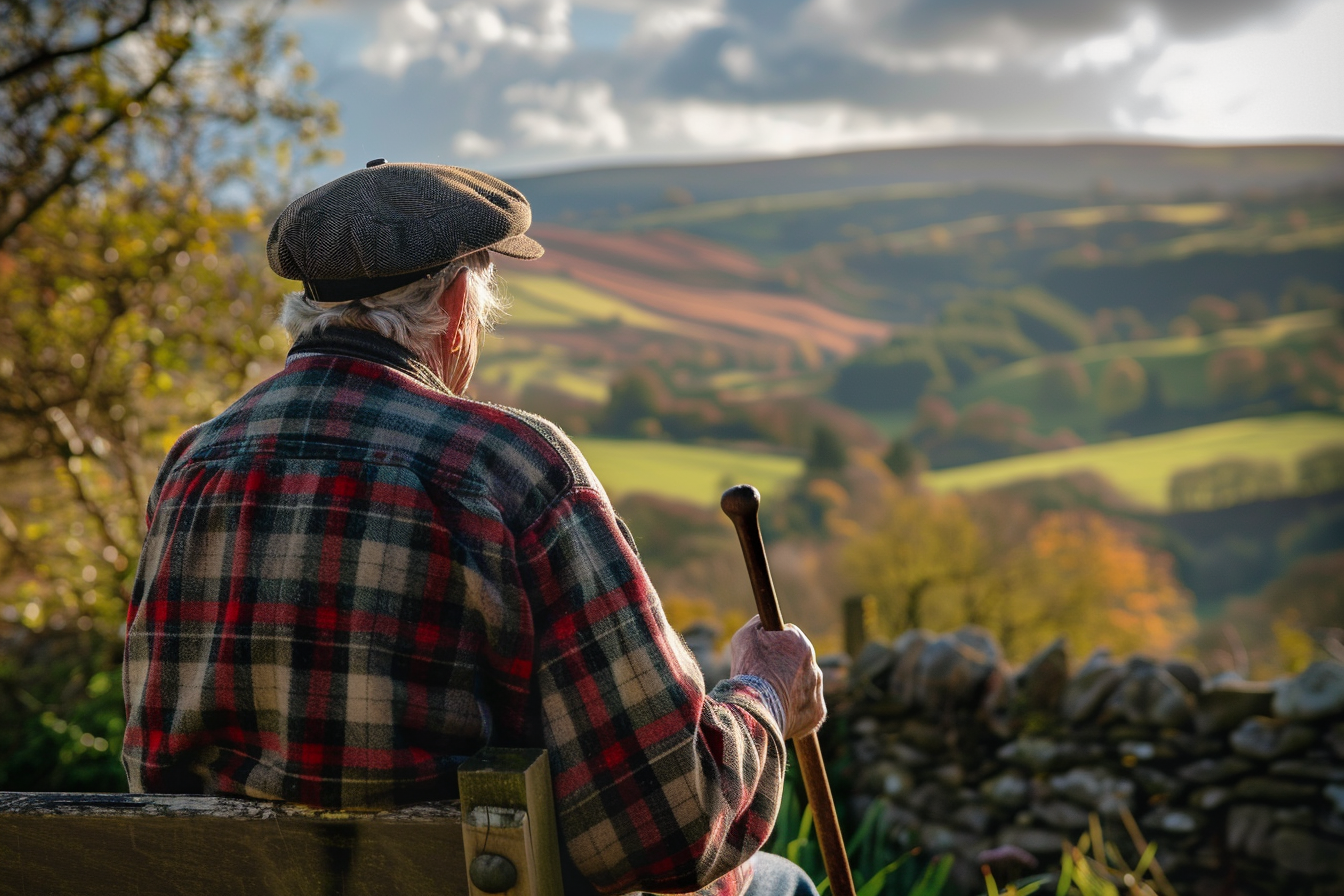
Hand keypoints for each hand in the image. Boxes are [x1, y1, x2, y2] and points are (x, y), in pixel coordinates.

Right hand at [729, 615, 825, 739]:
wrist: (755, 709)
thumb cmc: (748, 671)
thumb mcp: (745, 636)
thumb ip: (759, 623)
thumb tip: (766, 619)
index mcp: (801, 644)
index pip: (791, 638)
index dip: (776, 645)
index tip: (766, 654)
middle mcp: (815, 666)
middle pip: (799, 664)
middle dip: (786, 669)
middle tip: (766, 678)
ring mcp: (817, 691)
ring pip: (804, 686)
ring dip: (791, 689)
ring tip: (770, 697)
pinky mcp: (817, 713)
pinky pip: (806, 708)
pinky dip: (795, 710)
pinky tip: (779, 710)